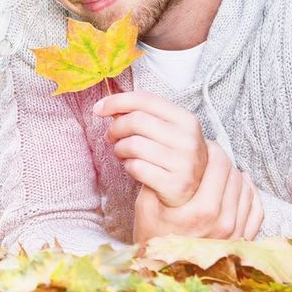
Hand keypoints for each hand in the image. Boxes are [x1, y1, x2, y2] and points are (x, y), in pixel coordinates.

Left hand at [93, 91, 207, 206]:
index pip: (145, 99)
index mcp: (186, 119)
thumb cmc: (170, 155)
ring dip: (119, 148)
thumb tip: (105, 105)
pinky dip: (127, 166)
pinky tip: (132, 166)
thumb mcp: (163, 130)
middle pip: (136, 120)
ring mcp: (184, 163)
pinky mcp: (176, 185)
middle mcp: (188, 139)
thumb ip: (140, 115)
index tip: (99, 108)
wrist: (192, 191)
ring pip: (133, 145)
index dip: (117, 101)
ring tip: (121, 152)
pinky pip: (137, 167)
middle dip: (115, 127)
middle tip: (110, 136)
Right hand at [133, 141, 264, 242]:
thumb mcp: (145, 206)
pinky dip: (250, 193)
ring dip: (234, 175)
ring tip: (219, 170)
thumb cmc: (152, 238)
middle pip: (234, 174)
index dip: (211, 150)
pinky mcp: (243, 241)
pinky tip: (239, 185)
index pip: (219, 166)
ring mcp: (237, 233)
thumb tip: (164, 152)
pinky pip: (256, 209)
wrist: (163, 273)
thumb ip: (155, 178)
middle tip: (208, 154)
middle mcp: (225, 222)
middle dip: (221, 160)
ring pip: (246, 189)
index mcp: (203, 211)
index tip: (202, 145)